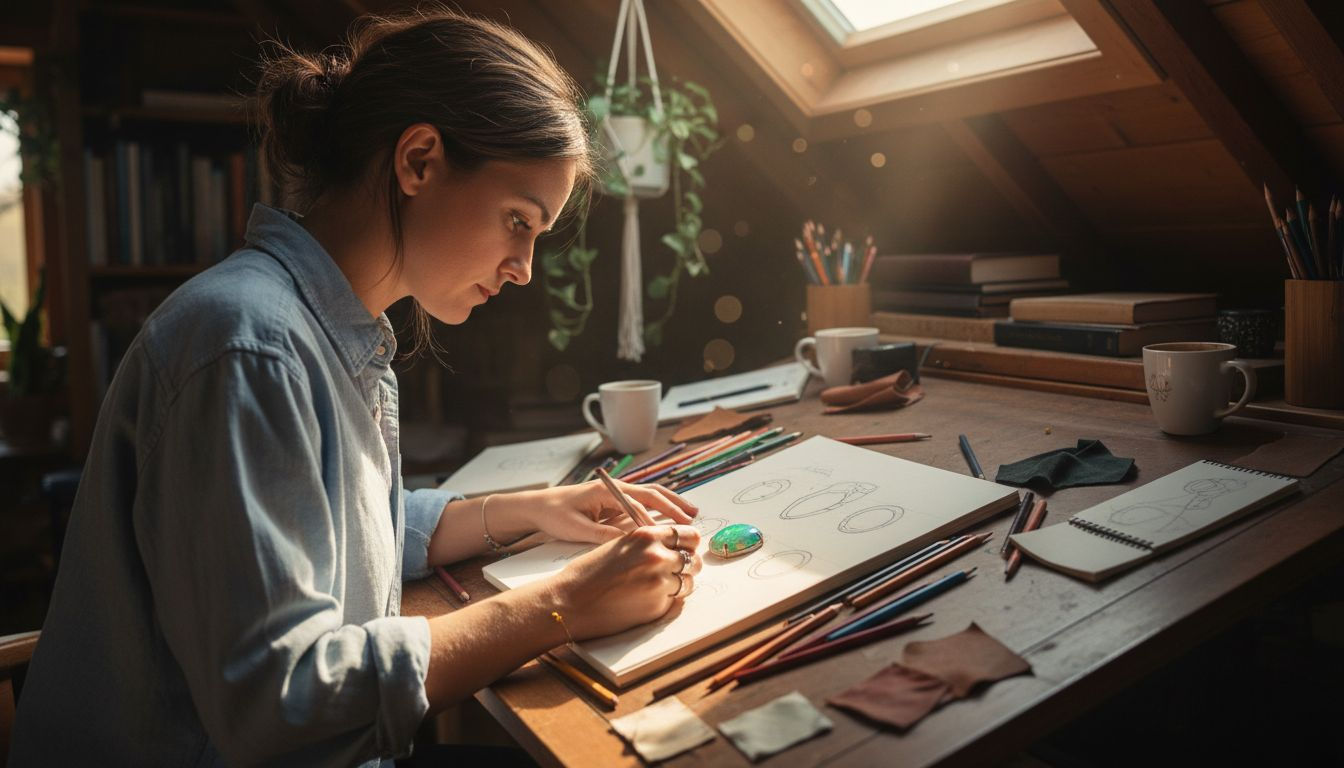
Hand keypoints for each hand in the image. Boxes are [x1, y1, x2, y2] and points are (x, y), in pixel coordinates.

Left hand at [495, 480, 698, 545]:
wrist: (539, 506)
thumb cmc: (555, 515)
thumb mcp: (577, 529)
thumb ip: (603, 536)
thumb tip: (629, 543)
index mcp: (606, 490)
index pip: (637, 504)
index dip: (652, 521)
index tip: (665, 536)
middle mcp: (615, 488)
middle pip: (652, 493)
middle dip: (673, 505)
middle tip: (692, 517)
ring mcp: (616, 494)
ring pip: (651, 495)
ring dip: (671, 503)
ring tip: (692, 512)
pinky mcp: (615, 502)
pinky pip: (643, 502)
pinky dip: (660, 507)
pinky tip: (671, 516)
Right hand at [547, 524, 703, 639]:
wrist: (569, 601)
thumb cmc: (588, 572)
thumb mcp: (620, 545)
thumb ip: (647, 543)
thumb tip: (672, 546)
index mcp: (647, 536)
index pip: (689, 535)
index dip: (689, 543)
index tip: (687, 549)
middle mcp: (657, 556)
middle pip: (694, 559)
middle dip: (688, 565)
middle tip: (677, 570)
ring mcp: (659, 583)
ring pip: (688, 583)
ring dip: (678, 585)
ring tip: (655, 586)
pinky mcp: (657, 607)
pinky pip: (674, 601)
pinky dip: (664, 601)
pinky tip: (644, 599)